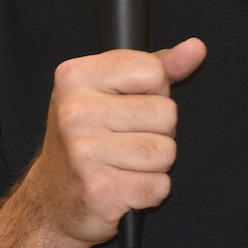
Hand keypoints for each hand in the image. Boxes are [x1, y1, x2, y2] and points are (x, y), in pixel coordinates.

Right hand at [16, 39, 207, 247]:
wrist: (51, 199)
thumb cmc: (86, 140)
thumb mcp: (111, 92)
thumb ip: (156, 67)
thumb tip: (196, 48)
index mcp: (75, 76)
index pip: (153, 71)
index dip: (152, 91)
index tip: (126, 106)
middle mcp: (75, 111)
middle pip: (166, 112)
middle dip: (158, 131)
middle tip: (124, 140)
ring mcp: (84, 152)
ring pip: (166, 151)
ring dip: (155, 163)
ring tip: (124, 164)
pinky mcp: (100, 190)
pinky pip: (159, 186)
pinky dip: (150, 191)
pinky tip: (124, 187)